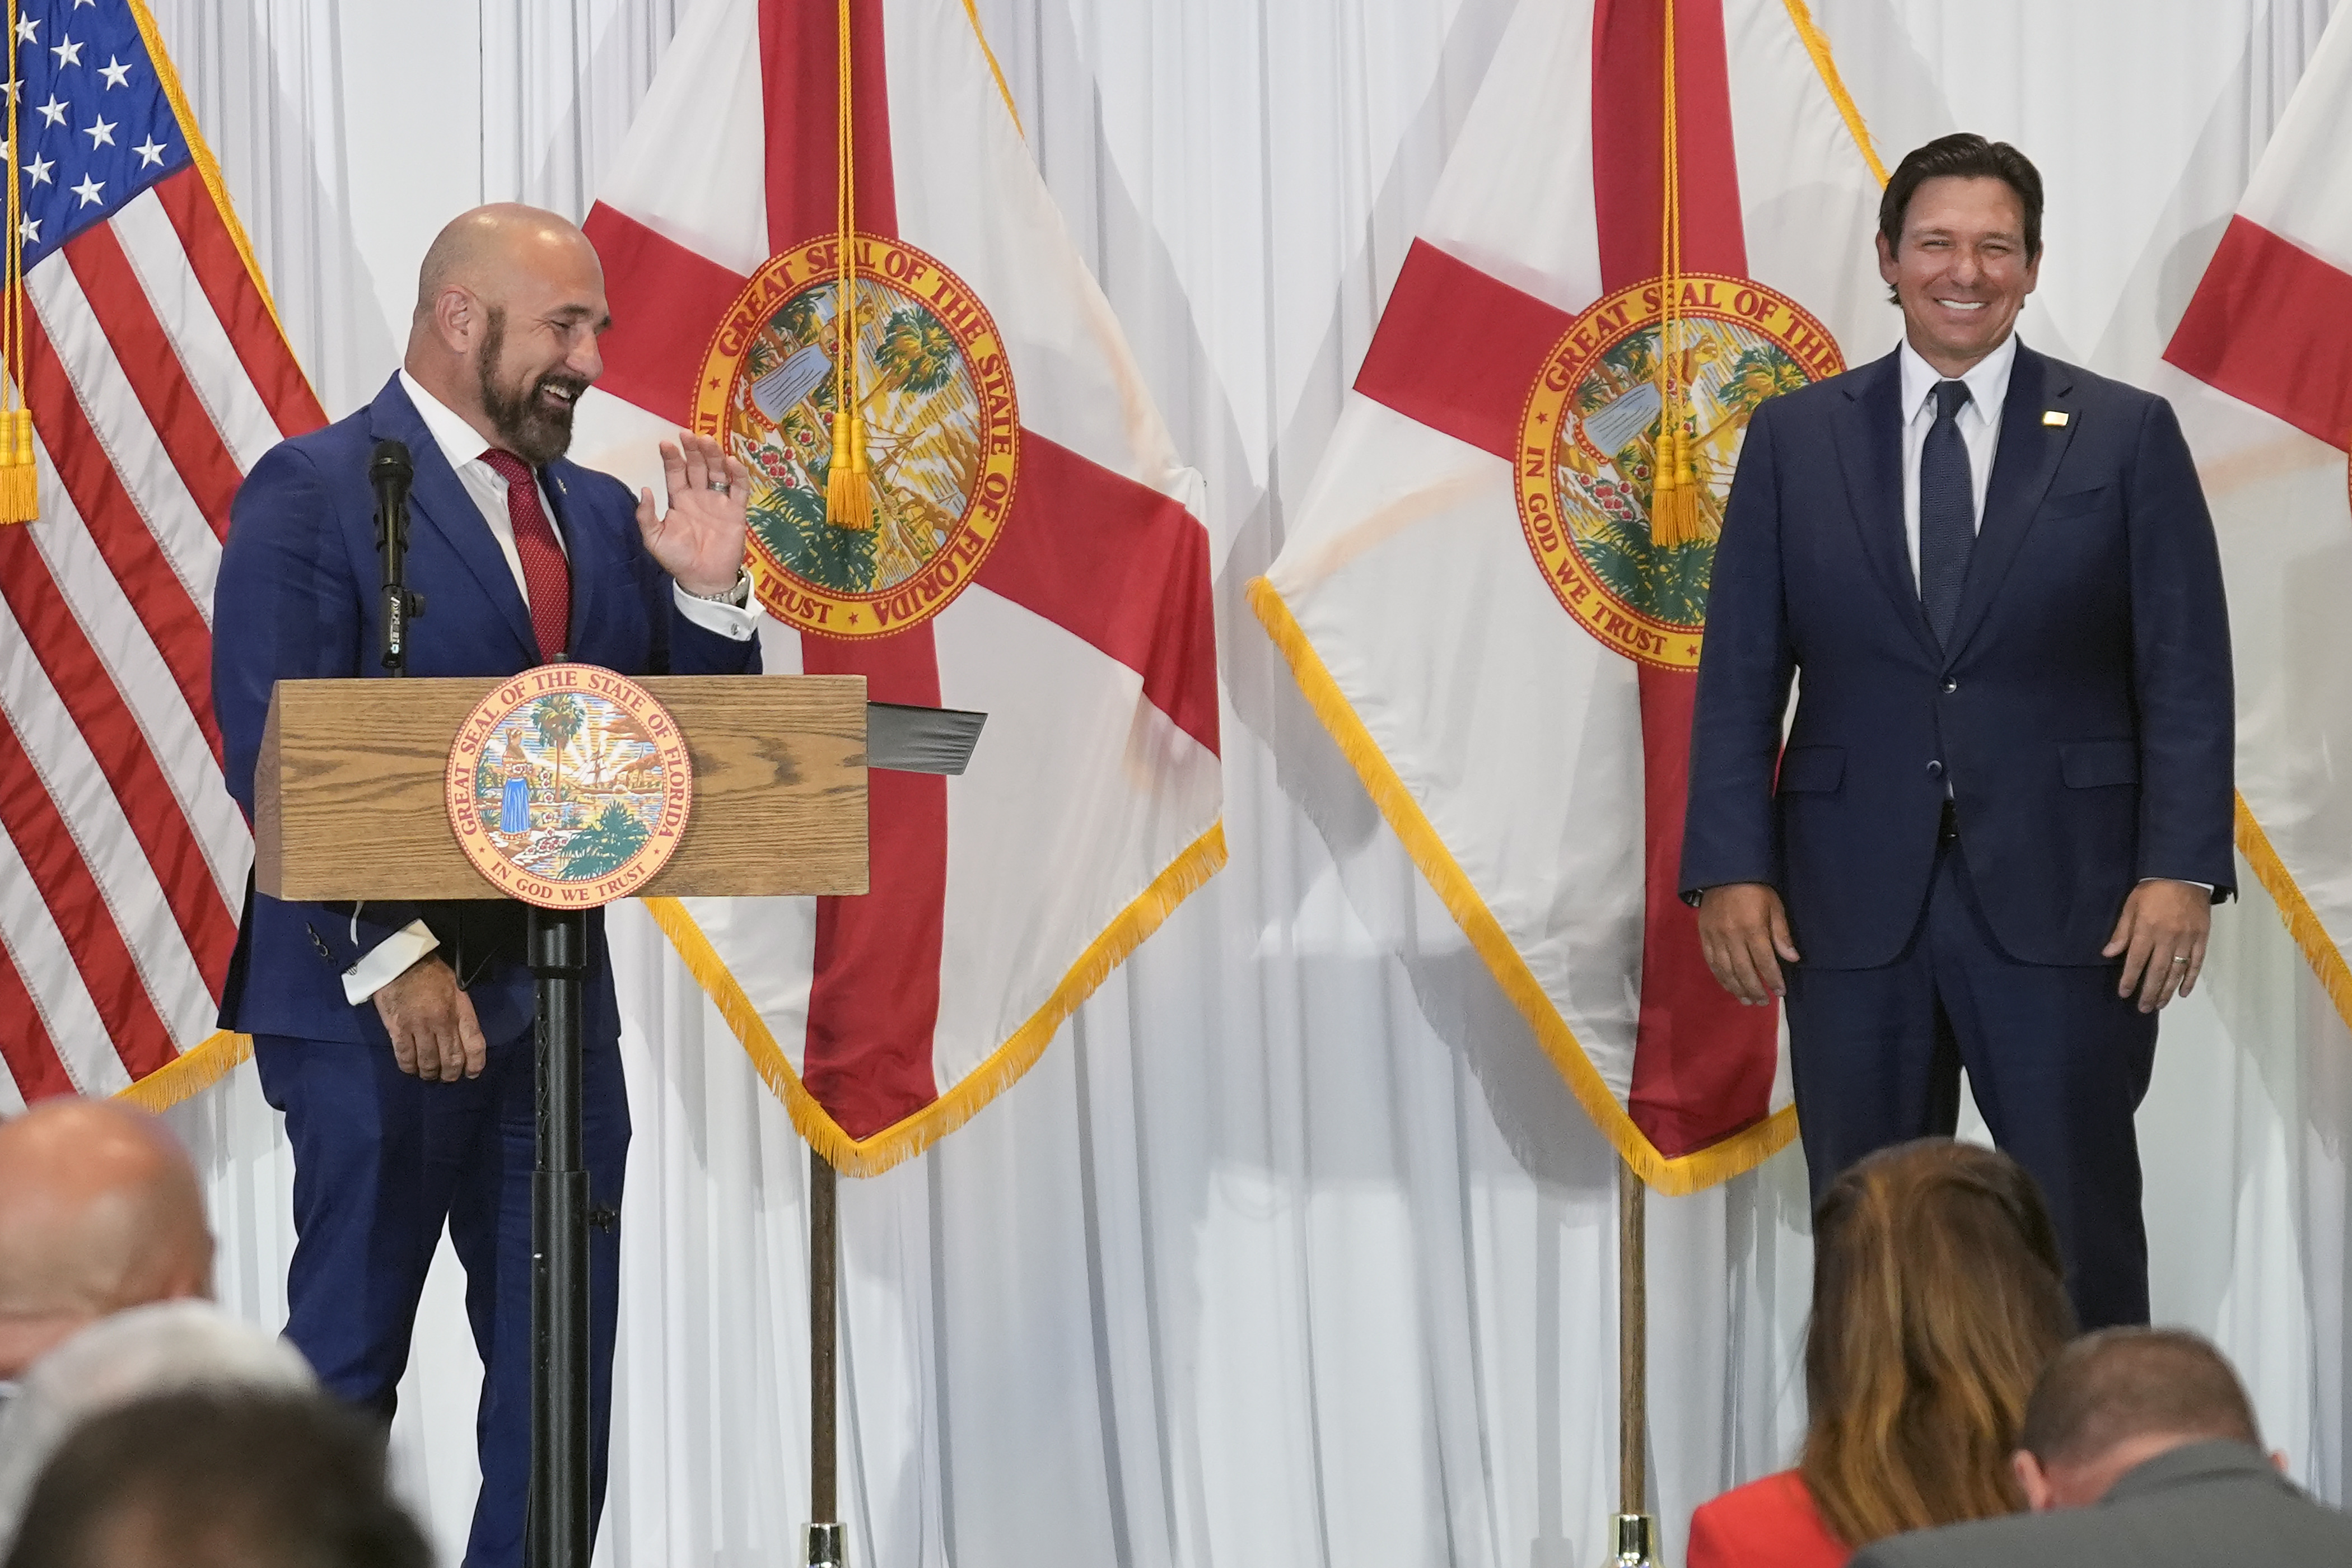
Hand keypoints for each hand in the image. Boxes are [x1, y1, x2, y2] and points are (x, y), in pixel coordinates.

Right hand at [373, 955, 486, 1081]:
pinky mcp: (398, 1029)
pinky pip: (405, 1056)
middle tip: (448, 1077)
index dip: (476, 1063)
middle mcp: (442, 1022)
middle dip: (451, 1073)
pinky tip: (411, 1069)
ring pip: (429, 1061)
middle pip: (452, 1058)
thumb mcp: (457, 988)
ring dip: (430, 1073)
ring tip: (429, 1075)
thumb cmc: (431, 972)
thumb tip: (464, 1036)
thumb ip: (462, 1012)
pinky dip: (409, 1067)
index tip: (472, 1073)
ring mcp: (419, 1027)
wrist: (400, 961)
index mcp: (460, 1010)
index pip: (475, 1043)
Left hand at [634, 431, 750, 596]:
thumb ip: (646, 516)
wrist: (703, 579)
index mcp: (679, 499)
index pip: (676, 471)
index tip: (666, 443)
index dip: (671, 457)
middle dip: (693, 449)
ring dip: (713, 455)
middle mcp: (699, 495)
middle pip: (697, 465)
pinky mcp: (737, 510)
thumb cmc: (678, 559)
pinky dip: (737, 474)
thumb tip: (645, 489)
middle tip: (688, 434)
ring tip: (707, 441)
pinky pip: (739, 488)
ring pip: (717, 471)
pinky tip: (731, 462)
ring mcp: (719, 501)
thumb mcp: (654, 539)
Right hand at [1697, 882, 1798, 1004]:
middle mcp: (1732, 936)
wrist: (1723, 872)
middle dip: (1755, 990)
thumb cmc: (1755, 889)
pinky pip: (1711, 962)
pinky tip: (1729, 986)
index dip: (1773, 979)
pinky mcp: (1704, 936)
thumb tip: (1792, 958)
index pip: (1765, 961)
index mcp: (1753, 928)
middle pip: (1744, 971)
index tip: (1781, 992)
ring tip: (1747, 1001)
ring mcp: (1716, 937)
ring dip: (1737, 988)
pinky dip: (1720, 977)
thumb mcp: (1775, 906)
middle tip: (1764, 1002)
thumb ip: (1781, 933)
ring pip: (1726, 970)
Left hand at [2103, 878, 2211, 1012]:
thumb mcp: (2131, 905)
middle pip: (2157, 971)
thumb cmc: (2154, 888)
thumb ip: (2121, 931)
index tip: (2125, 993)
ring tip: (2159, 1004)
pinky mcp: (2202, 938)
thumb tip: (2109, 953)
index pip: (2136, 961)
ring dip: (2168, 990)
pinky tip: (2183, 992)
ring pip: (2177, 971)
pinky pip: (2197, 963)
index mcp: (2147, 930)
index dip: (2130, 980)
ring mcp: (2187, 939)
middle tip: (2143, 1008)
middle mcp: (2168, 938)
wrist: (2185, 874)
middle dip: (2149, 992)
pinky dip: (2190, 979)